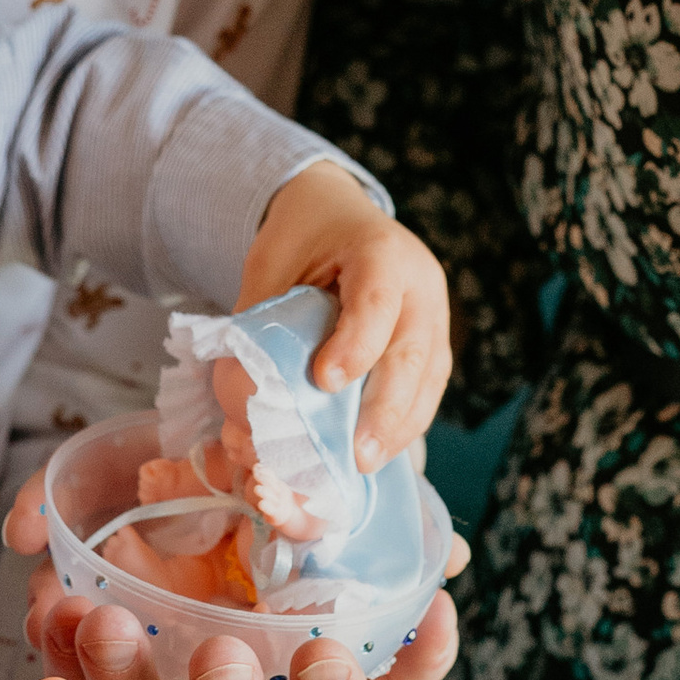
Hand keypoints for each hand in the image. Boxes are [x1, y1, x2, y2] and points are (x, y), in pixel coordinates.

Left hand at [238, 161, 450, 470]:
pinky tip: (378, 449)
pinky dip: (404, 422)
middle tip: (358, 456)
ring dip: (400, 427)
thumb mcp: (271, 262)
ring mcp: (435, 314)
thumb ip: (262, 319)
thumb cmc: (303, 236)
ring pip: (429, 378)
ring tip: (366, 464)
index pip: (376, 302)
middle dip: (386, 410)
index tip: (324, 382)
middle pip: (413, 352)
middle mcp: (420, 283)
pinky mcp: (433, 342)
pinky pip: (427, 387)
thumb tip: (245, 395)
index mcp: (381, 251)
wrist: (339, 214)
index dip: (356, 344)